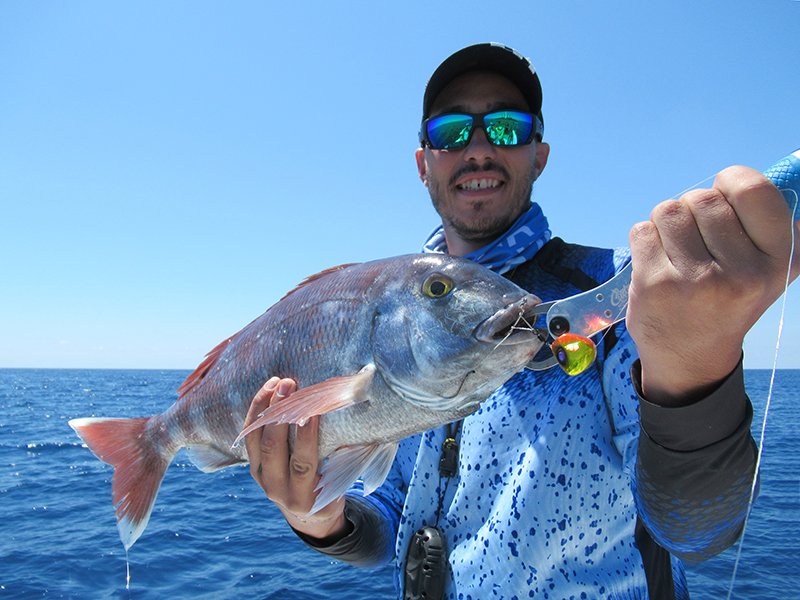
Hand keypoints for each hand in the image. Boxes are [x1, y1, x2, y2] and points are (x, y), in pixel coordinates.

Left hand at [244, 377, 349, 539]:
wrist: (305, 513)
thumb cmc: (331, 490)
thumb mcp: (340, 482)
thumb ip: (345, 458)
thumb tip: (354, 421)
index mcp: (304, 497)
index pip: (302, 464)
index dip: (306, 437)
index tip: (312, 411)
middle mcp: (278, 490)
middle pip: (273, 450)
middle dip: (281, 415)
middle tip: (290, 386)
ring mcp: (262, 478)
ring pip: (256, 441)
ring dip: (266, 409)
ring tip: (277, 383)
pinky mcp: (253, 466)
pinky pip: (248, 438)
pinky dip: (255, 413)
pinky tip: (266, 391)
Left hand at [627, 166, 799, 405]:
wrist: (690, 358)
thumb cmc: (729, 301)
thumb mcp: (770, 272)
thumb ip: (780, 228)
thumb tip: (784, 179)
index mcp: (775, 261)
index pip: (754, 189)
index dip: (732, 180)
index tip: (725, 192)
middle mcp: (738, 272)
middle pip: (703, 197)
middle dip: (694, 208)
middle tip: (697, 239)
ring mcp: (693, 279)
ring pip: (669, 210)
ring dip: (667, 222)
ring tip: (677, 250)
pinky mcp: (654, 284)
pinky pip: (642, 230)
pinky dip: (646, 238)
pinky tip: (658, 263)